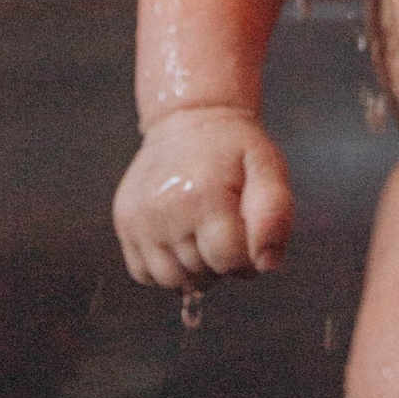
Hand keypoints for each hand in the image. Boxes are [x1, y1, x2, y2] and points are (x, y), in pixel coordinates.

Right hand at [112, 106, 293, 286]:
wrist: (188, 118)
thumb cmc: (233, 148)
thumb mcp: (267, 167)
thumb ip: (274, 215)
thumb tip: (266, 264)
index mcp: (205, 194)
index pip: (228, 260)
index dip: (246, 255)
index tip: (247, 231)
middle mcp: (166, 208)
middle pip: (201, 273)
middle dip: (220, 262)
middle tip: (225, 228)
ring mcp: (140, 217)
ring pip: (170, 280)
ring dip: (193, 270)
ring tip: (202, 236)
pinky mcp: (124, 221)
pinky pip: (144, 273)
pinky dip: (164, 268)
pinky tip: (179, 240)